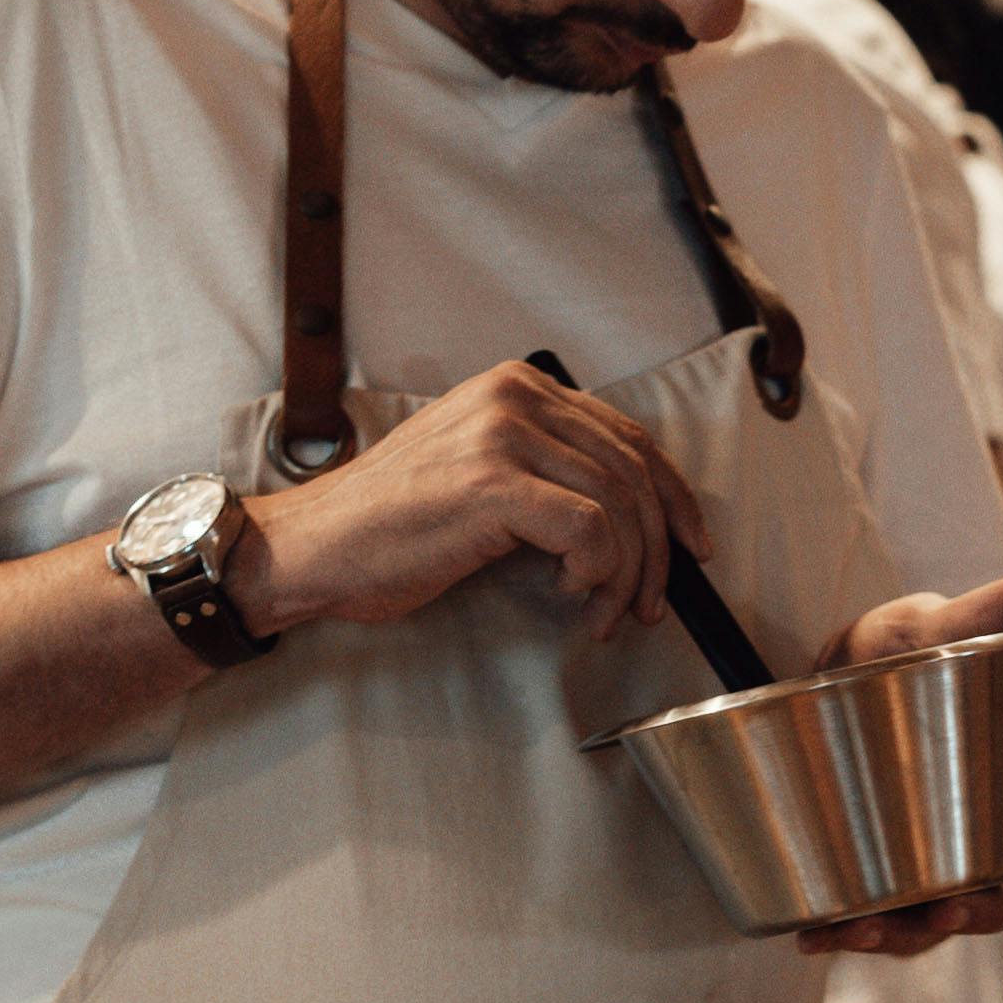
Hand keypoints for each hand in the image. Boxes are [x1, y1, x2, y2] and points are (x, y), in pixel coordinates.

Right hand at [233, 362, 710, 642]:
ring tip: (606, 615)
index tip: (689, 546)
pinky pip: (590, 529)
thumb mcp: (477, 472)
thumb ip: (545, 468)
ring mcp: (502, 435)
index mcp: (516, 387)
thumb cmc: (390, 527)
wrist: (313, 548)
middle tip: (653, 602)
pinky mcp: (492, 483)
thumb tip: (630, 516)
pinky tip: (572, 593)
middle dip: (658, 548)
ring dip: (627, 574)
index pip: (628, 435)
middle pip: (632, 470)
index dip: (673, 496)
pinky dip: (598, 571)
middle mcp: (515, 397)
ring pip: (618, 504)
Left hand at [799, 568, 1002, 959]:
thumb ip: (968, 617)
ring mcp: (930, 857)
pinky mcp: (878, 879)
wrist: (810, 683)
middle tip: (952, 908)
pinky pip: (876, 922)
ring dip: (907, 935)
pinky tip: (812, 934)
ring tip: (862, 930)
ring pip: (941, 917)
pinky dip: (846, 934)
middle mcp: (976, 822)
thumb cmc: (883, 653)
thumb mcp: (916, 628)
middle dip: (985, 907)